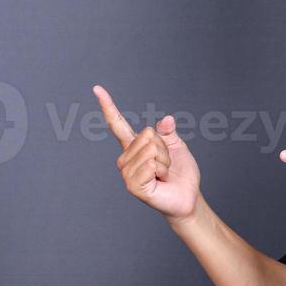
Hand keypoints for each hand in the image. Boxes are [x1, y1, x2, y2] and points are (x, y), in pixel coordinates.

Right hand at [94, 84, 199, 222]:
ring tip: (163, 174)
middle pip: (147, 136)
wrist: (188, 197)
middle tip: (166, 165)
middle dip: (164, 149)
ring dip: (165, 161)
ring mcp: (127, 173)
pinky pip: (151, 164)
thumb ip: (168, 132)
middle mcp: (126, 158)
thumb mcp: (176, 146)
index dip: (107, 106)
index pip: (117, 124)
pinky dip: (162, 170)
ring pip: (151, 150)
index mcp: (134, 146)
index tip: (97, 89)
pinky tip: (160, 181)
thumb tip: (167, 119)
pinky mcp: (134, 186)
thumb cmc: (180, 173)